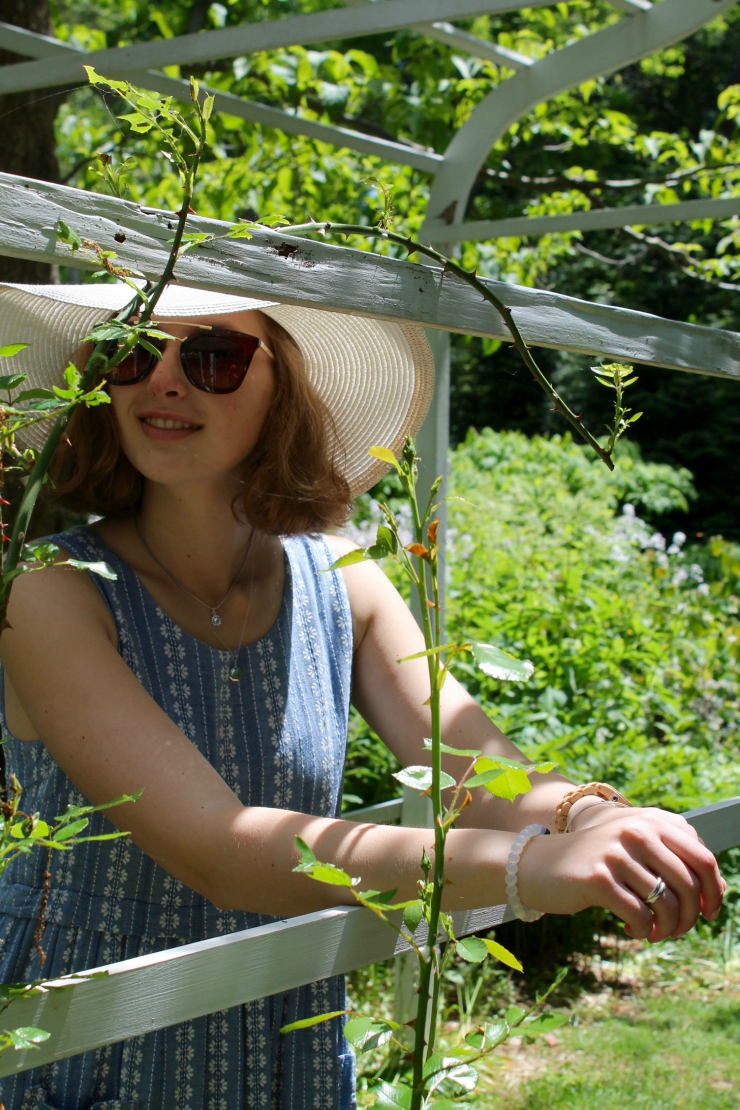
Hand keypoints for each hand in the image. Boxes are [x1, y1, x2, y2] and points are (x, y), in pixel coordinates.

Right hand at [517, 806, 725, 942]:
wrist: (538, 864)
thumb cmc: (596, 861)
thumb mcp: (635, 849)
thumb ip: (674, 859)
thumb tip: (720, 891)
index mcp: (651, 820)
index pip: (704, 858)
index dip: (714, 891)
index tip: (708, 912)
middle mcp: (636, 830)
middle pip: (689, 884)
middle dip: (690, 916)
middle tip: (679, 930)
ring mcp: (617, 853)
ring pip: (666, 904)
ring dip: (667, 928)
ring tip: (655, 933)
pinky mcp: (599, 878)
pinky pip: (639, 916)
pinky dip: (642, 931)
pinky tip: (632, 931)